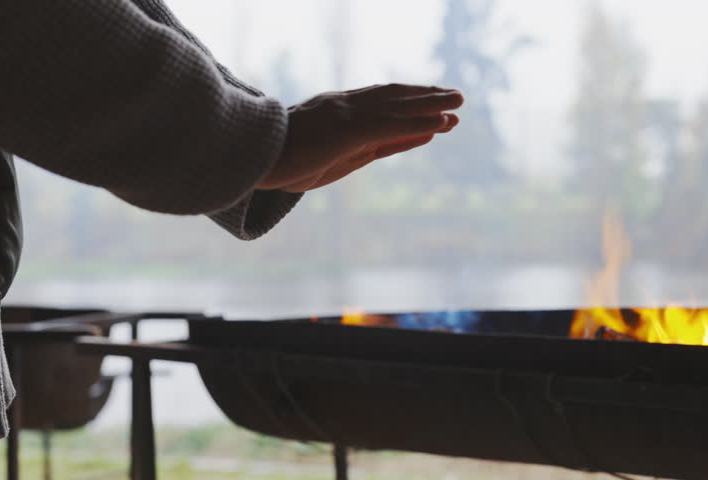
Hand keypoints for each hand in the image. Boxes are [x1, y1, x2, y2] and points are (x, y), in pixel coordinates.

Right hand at [256, 84, 462, 191]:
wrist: (249, 158)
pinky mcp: (349, 131)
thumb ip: (346, 149)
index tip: (431, 103)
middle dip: (426, 96)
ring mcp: (347, 116)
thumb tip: (373, 149)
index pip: (380, 103)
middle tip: (454, 96)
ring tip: (458, 103)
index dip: (407, 101)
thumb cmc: (275, 161)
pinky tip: (441, 122)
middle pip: (394, 98)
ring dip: (431, 104)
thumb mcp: (319, 156)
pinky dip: (419, 123)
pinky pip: (392, 125)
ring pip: (398, 106)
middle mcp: (345, 107)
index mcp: (336, 111)